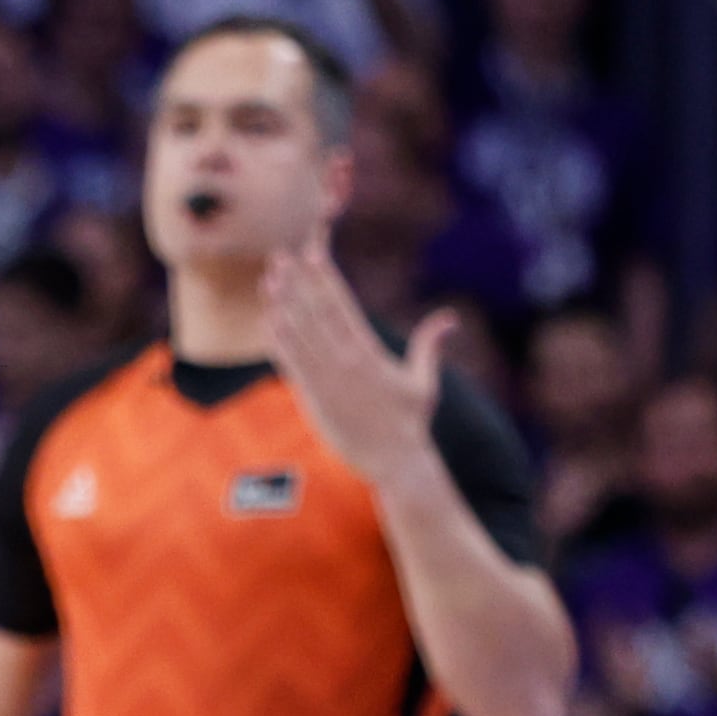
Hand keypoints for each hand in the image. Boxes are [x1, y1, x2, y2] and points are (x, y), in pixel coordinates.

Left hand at [265, 246, 448, 476]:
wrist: (394, 462)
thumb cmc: (410, 422)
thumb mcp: (423, 380)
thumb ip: (429, 345)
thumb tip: (449, 317)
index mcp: (369, 352)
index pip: (342, 306)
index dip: (325, 278)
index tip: (313, 253)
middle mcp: (345, 362)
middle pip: (316, 313)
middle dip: (298, 284)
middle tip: (280, 257)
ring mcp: (326, 380)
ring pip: (299, 335)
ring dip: (282, 305)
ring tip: (268, 280)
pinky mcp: (312, 399)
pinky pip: (291, 365)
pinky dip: (278, 342)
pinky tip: (268, 321)